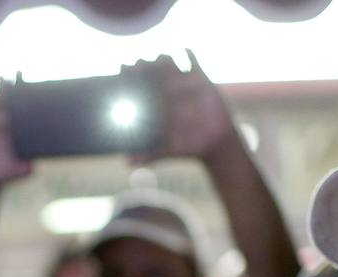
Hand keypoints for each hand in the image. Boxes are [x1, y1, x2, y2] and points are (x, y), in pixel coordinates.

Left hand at [128, 51, 238, 165]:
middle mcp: (167, 91)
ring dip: (164, 59)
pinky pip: (194, 62)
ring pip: (171, 64)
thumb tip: (127, 164)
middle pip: (152, 72)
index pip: (140, 87)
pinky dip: (189, 55)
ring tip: (161, 57)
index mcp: (156, 104)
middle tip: (140, 63)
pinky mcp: (201, 79)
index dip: (131, 78)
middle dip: (146, 66)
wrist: (214, 142)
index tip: (123, 70)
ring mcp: (183, 83)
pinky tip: (184, 50)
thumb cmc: (188, 146)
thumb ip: (149, 154)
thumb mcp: (168, 150)